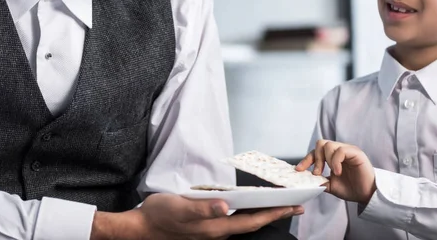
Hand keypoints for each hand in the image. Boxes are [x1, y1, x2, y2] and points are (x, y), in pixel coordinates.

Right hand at [91, 193, 303, 239]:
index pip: (252, 221)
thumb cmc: (160, 215)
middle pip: (253, 223)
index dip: (273, 214)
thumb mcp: (180, 208)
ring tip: (278, 204)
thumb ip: (203, 208)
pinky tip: (249, 206)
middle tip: (295, 206)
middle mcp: (217, 231)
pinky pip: (234, 220)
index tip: (292, 207)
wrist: (142, 227)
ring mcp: (212, 230)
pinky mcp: (206, 226)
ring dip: (263, 214)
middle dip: (275, 215)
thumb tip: (226, 207)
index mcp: (215, 227)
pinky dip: (248, 213)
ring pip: (245, 223)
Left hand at [296, 140, 376, 204]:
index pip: (315, 152)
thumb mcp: (331, 185)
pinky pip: (340, 150)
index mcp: (333, 157)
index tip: (299, 170)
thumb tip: (305, 180)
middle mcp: (339, 151)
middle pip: (320, 144)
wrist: (367, 194)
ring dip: (325, 160)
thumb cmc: (352, 188)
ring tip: (330, 173)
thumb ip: (319, 181)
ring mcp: (348, 150)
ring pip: (328, 145)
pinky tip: (337, 172)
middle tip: (317, 173)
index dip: (306, 160)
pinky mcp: (356, 152)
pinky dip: (335, 161)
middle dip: (315, 159)